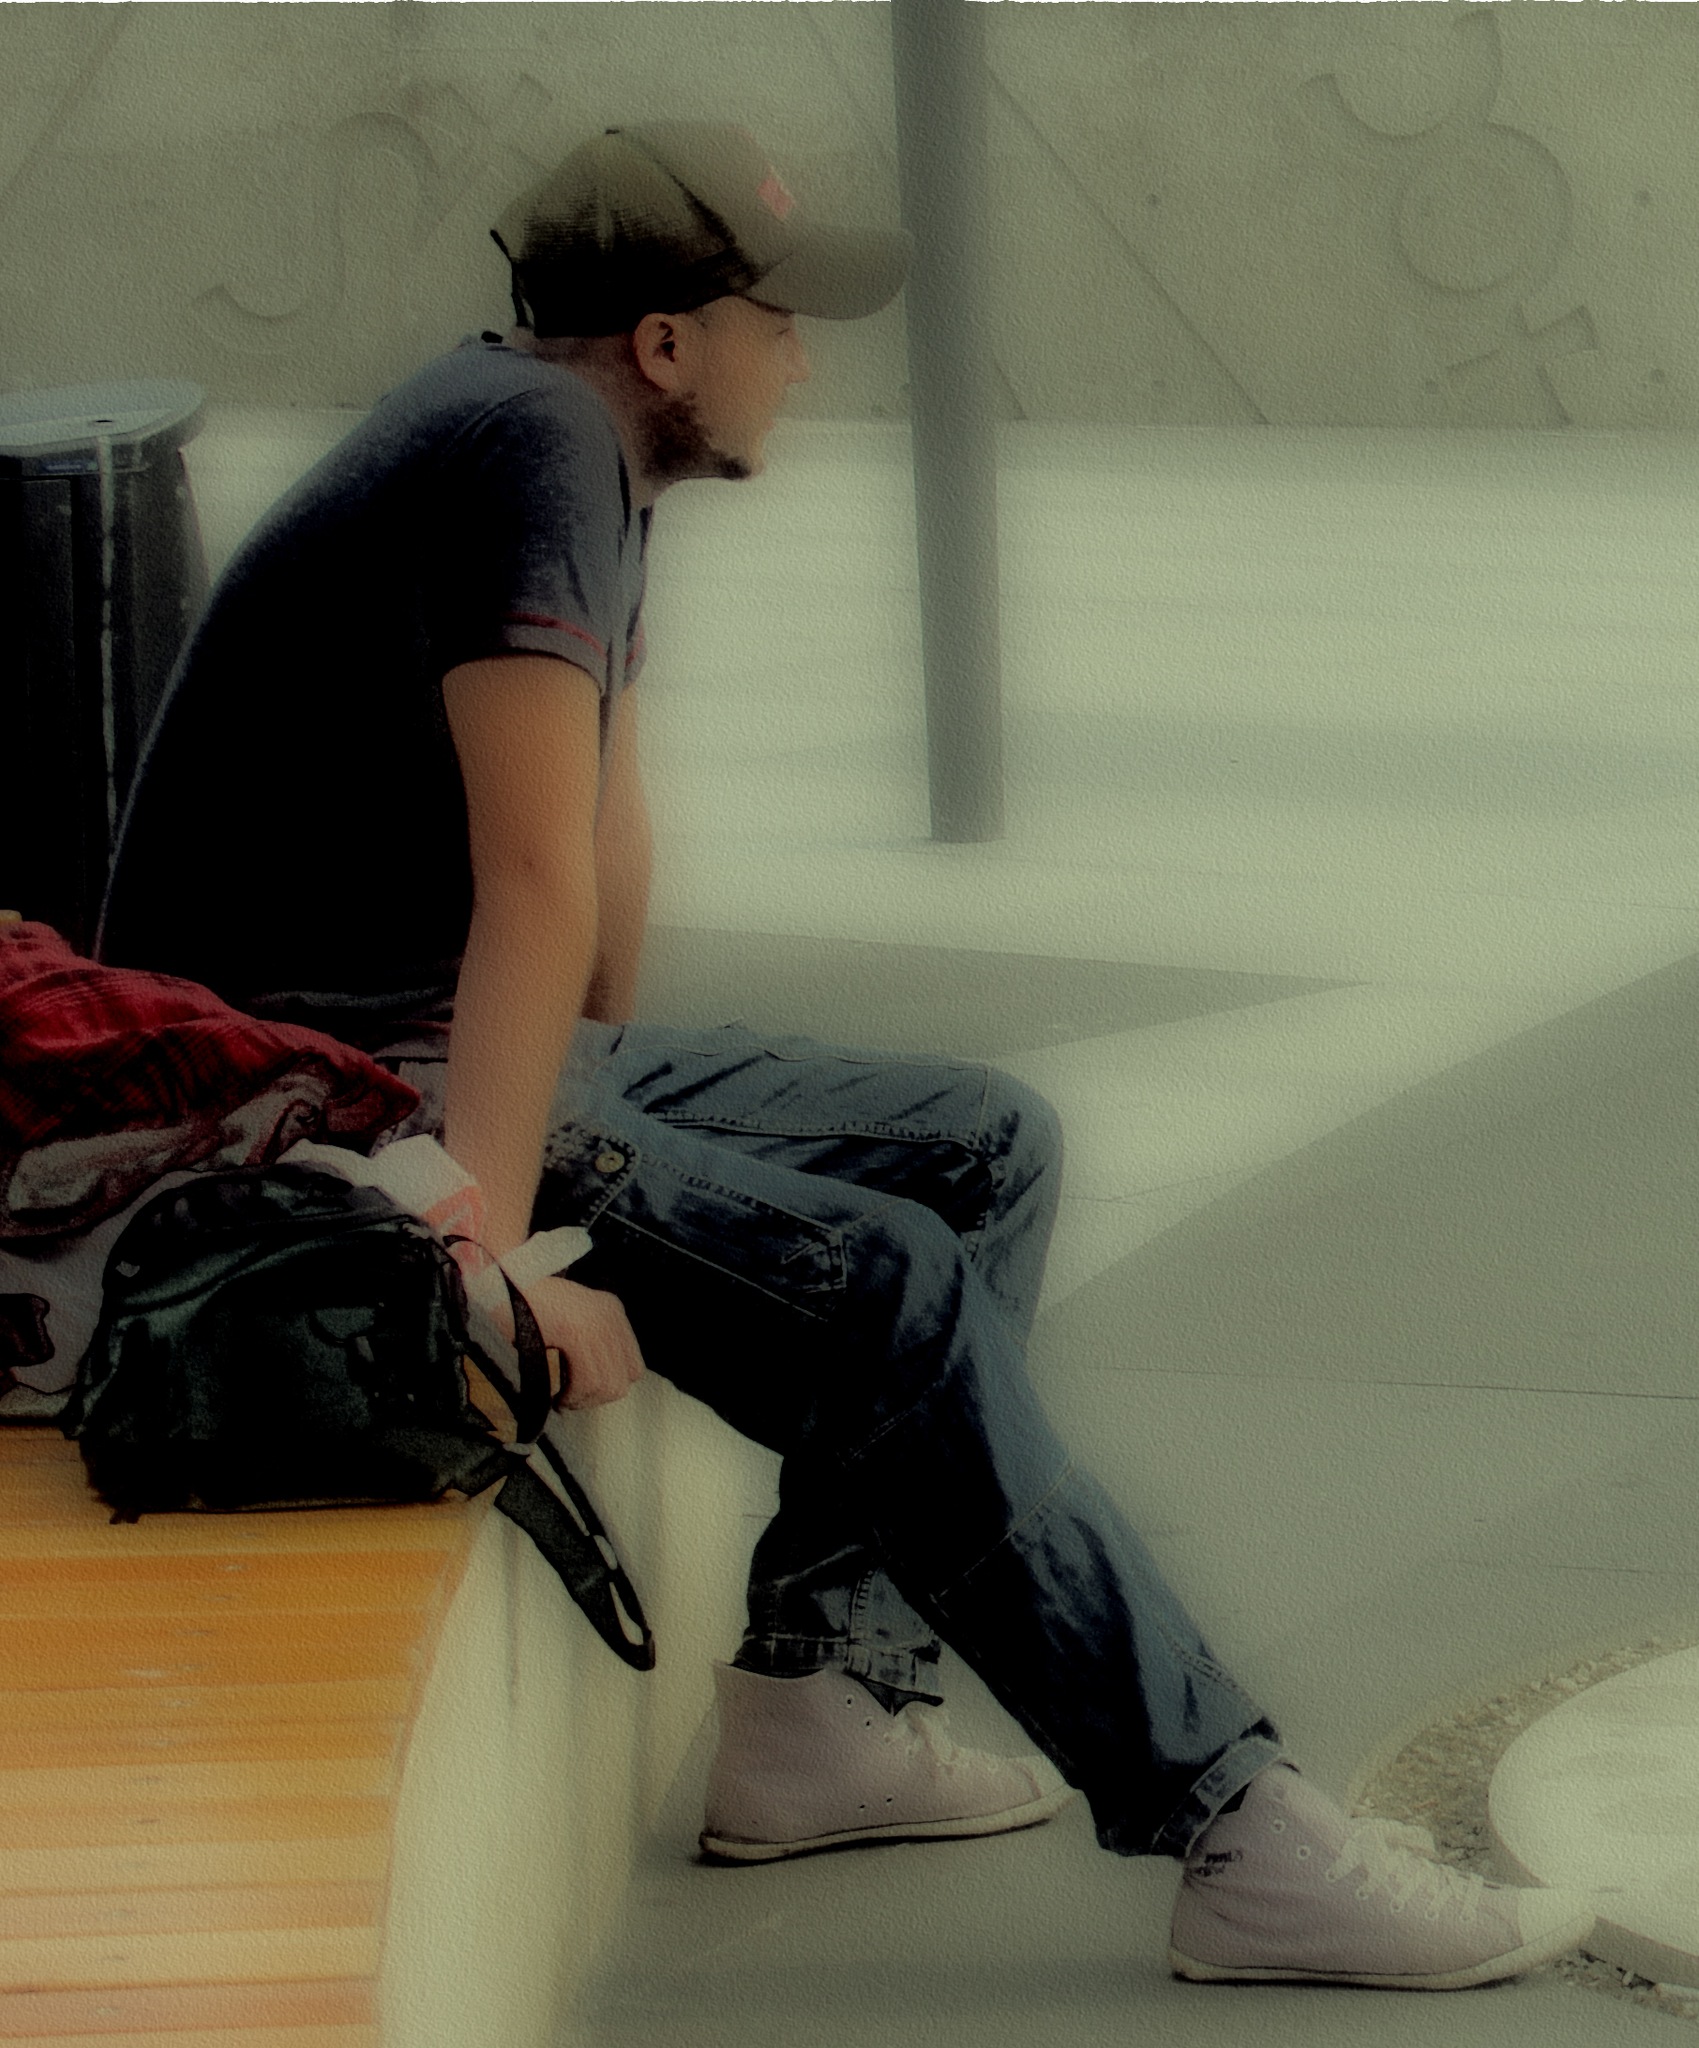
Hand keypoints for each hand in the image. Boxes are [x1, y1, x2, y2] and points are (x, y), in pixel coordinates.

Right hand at [507, 1271, 646, 1410]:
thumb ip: (591, 1346)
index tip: (585, 1394)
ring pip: (608, 1385)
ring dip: (582, 1400)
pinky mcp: (577, 1332)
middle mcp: (610, 1315)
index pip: (634, 1366)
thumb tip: (602, 1390)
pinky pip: (588, 1380)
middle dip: (596, 1398)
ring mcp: (596, 1322)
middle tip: (569, 1401)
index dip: (610, 1385)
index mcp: (613, 1310)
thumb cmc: (525, 1307)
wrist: (498, 1282)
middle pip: (625, 1379)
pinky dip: (572, 1396)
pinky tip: (555, 1397)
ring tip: (560, 1400)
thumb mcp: (571, 1320)